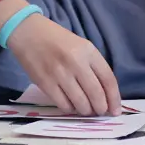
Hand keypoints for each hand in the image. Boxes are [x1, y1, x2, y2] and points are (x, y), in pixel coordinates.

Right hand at [7, 14, 121, 115]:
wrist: (28, 32)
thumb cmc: (57, 39)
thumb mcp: (81, 46)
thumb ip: (93, 66)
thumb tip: (104, 94)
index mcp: (88, 51)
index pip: (108, 79)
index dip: (114, 98)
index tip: (116, 110)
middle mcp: (76, 62)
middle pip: (96, 94)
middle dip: (101, 108)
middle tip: (100, 112)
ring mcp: (60, 74)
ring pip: (80, 103)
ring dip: (86, 111)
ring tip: (85, 110)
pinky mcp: (45, 83)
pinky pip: (63, 104)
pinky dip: (70, 109)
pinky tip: (71, 106)